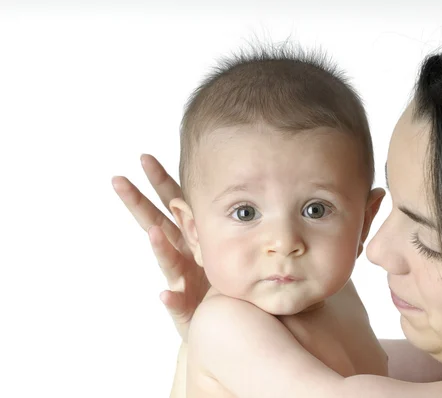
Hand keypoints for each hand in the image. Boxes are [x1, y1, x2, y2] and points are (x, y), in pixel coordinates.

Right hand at [112, 154, 208, 340]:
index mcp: (191, 236)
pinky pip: (178, 302)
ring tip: (154, 233)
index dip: (159, 182)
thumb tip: (235, 176)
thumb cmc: (225, 278)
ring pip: (166, 260)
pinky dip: (172, 299)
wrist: (223, 319)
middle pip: (157, 223)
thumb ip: (226, 217)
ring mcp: (180, 279)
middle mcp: (181, 254)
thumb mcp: (226, 242)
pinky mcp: (183, 307)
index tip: (144, 157)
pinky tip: (166, 294)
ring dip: (159, 247)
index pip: (173, 203)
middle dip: (138, 203)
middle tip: (118, 181)